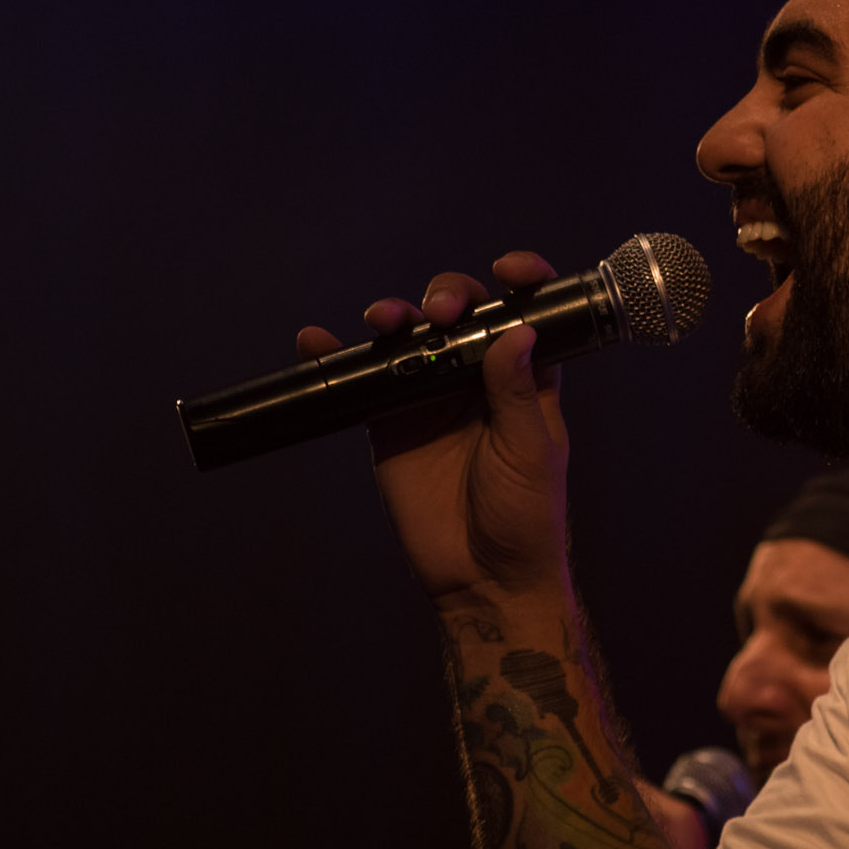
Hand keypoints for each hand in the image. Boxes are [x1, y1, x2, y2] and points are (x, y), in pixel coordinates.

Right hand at [296, 251, 571, 608]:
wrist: (483, 578)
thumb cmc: (526, 518)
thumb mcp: (530, 451)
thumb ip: (515, 392)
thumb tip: (514, 331)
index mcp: (524, 380)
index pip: (526, 315)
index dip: (522, 283)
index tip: (510, 270)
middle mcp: (478, 379)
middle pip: (461, 314)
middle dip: (448, 295)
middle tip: (440, 311)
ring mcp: (431, 397)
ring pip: (411, 338)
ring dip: (396, 316)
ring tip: (385, 320)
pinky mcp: (389, 423)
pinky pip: (363, 380)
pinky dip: (339, 357)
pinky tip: (318, 342)